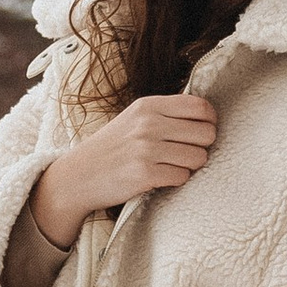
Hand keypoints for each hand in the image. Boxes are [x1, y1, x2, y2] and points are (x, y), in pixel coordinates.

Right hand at [30, 94, 218, 245]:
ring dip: (190, 166)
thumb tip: (206, 116)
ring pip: (198, 157)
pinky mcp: (144, 174)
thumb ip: (166, 113)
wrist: (77, 176)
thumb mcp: (134, 118)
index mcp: (148, 106)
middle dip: (202, 146)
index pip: (200, 107)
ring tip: (171, 166)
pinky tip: (161, 177)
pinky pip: (183, 177)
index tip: (201, 131)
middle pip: (206, 133)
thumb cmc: (112, 148)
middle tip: (186, 152)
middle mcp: (148, 124)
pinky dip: (177, 180)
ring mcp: (146, 149)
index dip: (209, 121)